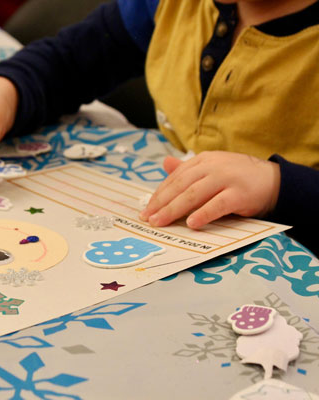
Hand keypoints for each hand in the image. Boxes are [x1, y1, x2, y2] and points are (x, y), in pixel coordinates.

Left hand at [139, 151, 280, 228]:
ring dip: (174, 209)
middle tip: (147, 218)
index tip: (146, 209)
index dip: (159, 194)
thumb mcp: (212, 169)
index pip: (175, 178)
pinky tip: (191, 223)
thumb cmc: (237, 178)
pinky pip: (217, 205)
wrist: (274, 180)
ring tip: (161, 222)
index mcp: (202, 161)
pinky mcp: (239, 194)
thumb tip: (165, 163)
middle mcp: (212, 167)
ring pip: (194, 194)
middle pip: (180, 186)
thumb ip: (188, 169)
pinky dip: (203, 214)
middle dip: (161, 203)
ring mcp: (226, 179)